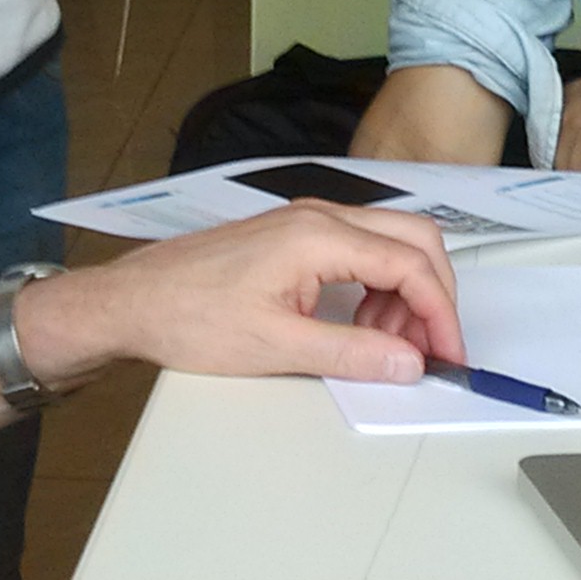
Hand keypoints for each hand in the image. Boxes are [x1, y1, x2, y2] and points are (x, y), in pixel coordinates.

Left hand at [33, 204, 465, 386]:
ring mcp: (304, 221)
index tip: (449, 357)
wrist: (130, 303)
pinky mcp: (291, 236)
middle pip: (412, 239)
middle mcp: (318, 216)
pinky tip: (358, 325)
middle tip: (430, 349)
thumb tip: (411, 363)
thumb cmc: (190, 319)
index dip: (440, 314)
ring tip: (386, 345)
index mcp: (318, 235)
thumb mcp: (276, 347)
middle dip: (433, 295)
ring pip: (387, 242)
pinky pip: (357, 249)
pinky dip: (375, 285)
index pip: (411, 263)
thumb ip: (351, 353)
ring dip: (403, 292)